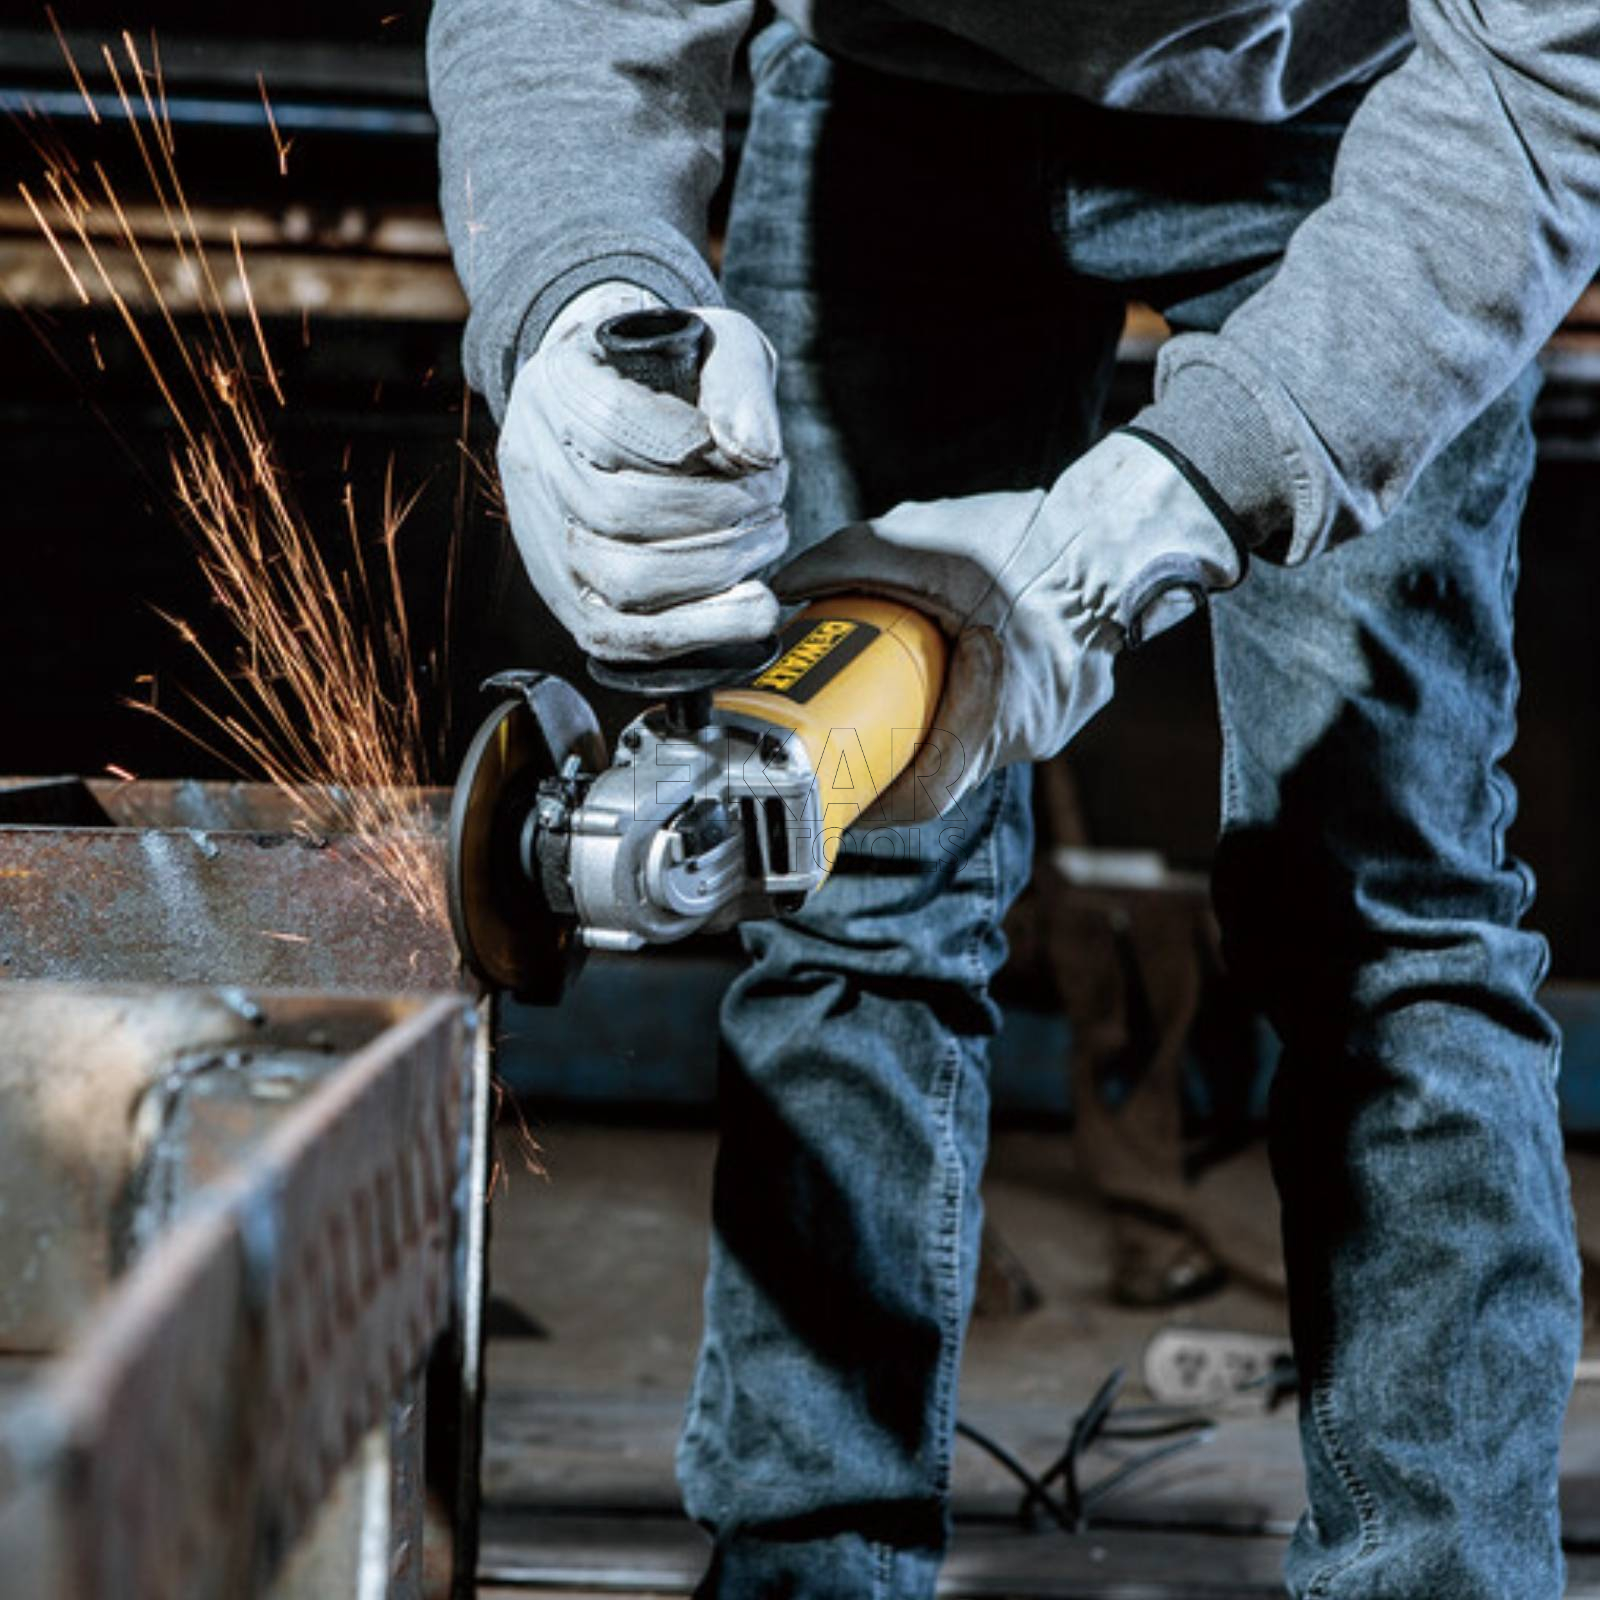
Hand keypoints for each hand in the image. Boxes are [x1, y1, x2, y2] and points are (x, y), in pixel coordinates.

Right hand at [497, 283, 787, 660]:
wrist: (624, 402)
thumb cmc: (675, 376)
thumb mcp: (715, 343)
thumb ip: (739, 381)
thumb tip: (757, 451)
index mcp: (559, 386)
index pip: (618, 425)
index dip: (699, 448)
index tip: (754, 453)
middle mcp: (536, 463)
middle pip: (621, 512)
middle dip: (720, 515)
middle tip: (770, 503)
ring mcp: (546, 538)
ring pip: (622, 579)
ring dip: (716, 569)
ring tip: (763, 539)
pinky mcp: (570, 599)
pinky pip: (622, 637)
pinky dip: (697, 629)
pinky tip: (747, 609)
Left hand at [774, 431, 1243, 820]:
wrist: (1122, 529)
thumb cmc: (1032, 538)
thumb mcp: (927, 539)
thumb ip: (849, 558)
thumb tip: (783, 587)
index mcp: (1001, 710)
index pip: (928, 793)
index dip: (874, 806)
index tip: (834, 798)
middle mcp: (1033, 733)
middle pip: (945, 768)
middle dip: (893, 757)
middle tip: (845, 735)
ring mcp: (1056, 724)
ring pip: (974, 744)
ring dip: (931, 726)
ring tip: (888, 695)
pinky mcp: (1068, 705)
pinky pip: (1003, 719)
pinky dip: (966, 703)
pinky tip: (946, 669)